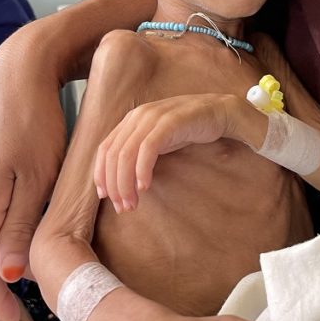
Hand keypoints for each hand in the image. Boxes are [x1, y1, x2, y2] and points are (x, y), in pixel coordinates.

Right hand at [0, 30, 66, 320]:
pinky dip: (9, 228)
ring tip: (39, 272)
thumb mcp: (36, 180)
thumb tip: (10, 276)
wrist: (18, 69)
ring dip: (9, 253)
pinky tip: (31, 230)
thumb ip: (20, 228)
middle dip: (6, 282)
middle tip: (37, 303)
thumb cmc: (34, 121)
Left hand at [94, 94, 243, 211]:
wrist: (218, 112)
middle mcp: (137, 116)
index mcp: (130, 120)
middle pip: (113, 154)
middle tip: (122, 207)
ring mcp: (153, 117)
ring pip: (127, 154)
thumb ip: (138, 153)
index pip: (105, 149)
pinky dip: (142, 170)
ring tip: (132, 203)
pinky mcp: (169, 122)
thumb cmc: (187, 130)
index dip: (101, 174)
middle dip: (114, 185)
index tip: (105, 197)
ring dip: (126, 183)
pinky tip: (145, 187)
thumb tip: (121, 181)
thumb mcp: (158, 140)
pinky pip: (148, 149)